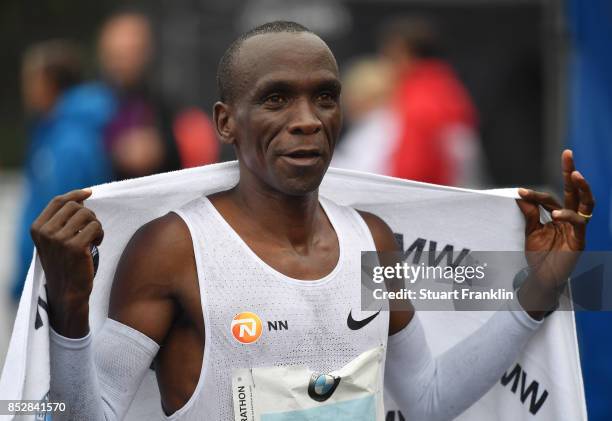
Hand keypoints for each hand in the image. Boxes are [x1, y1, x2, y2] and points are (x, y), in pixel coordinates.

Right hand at [30, 189, 103, 336]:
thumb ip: (62, 220)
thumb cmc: (65, 263)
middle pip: (76, 206)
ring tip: (93, 239)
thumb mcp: (55, 240)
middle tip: (91, 230)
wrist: (67, 291)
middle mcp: (45, 232)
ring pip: (88, 215)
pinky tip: (96, 245)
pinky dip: (100, 234)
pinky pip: (96, 227)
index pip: (59, 201)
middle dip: (89, 215)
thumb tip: (83, 196)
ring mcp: (59, 239)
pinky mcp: (75, 247)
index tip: (90, 192)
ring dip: (96, 225)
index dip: (76, 194)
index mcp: (37, 228)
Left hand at [516, 150, 593, 317]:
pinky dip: (569, 216)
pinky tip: (556, 214)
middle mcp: (570, 219)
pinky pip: (579, 224)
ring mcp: (577, 229)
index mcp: (558, 216)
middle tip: (568, 153)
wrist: (541, 279)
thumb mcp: (530, 232)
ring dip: (582, 188)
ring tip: (575, 174)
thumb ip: (529, 214)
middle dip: (571, 171)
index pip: (550, 198)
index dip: (535, 193)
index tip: (519, 190)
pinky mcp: (580, 241)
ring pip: (585, 204)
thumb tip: (520, 195)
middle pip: (575, 192)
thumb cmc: (538, 256)